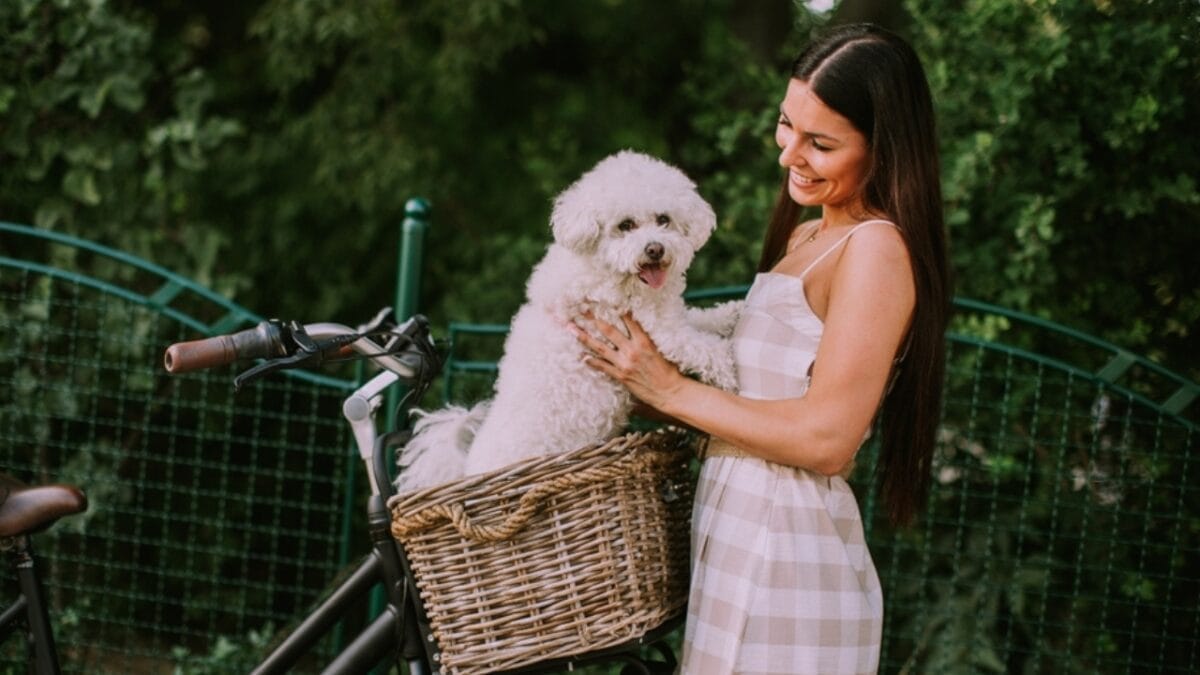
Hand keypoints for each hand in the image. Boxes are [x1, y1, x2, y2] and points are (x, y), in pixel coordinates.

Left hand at [571, 312, 685, 410]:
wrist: (670, 391)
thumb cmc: (668, 370)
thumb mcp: (660, 348)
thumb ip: (646, 338)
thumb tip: (637, 326)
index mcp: (643, 340)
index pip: (627, 318)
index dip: (614, 307)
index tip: (603, 299)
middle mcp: (632, 349)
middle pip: (608, 330)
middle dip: (592, 318)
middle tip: (579, 308)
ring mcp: (624, 363)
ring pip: (599, 347)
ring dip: (583, 337)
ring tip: (571, 328)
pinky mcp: (621, 376)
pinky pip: (602, 366)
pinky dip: (591, 361)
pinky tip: (581, 356)